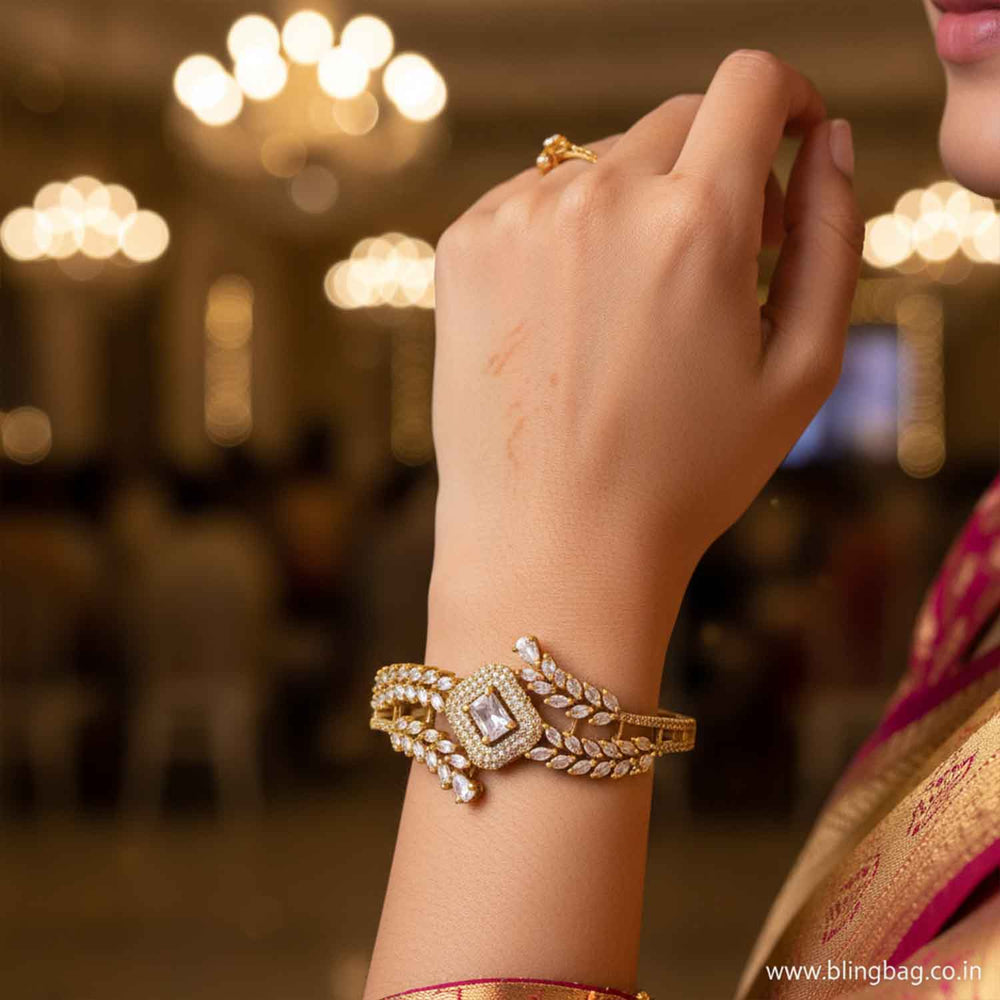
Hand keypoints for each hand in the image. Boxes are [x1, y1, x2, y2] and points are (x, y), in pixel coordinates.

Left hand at [427, 51, 862, 690]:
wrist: (549, 544)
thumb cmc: (683, 475)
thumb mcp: (801, 372)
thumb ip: (832, 239)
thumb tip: (831, 144)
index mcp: (696, 222)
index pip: (752, 83)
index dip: (786, 101)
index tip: (788, 143)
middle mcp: (600, 197)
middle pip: (678, 122)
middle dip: (715, 171)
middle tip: (717, 265)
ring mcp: (518, 217)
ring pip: (603, 161)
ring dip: (636, 208)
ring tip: (634, 313)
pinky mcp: (464, 244)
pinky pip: (535, 197)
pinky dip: (567, 232)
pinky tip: (572, 317)